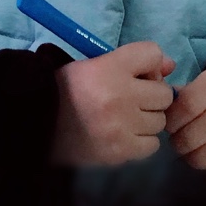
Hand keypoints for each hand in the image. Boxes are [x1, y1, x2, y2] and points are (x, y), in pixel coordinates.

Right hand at [52, 42, 174, 166]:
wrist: (35, 124)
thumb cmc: (64, 91)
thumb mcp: (93, 65)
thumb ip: (133, 62)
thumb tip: (170, 66)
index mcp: (110, 67)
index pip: (153, 54)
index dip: (148, 64)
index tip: (135, 73)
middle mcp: (120, 95)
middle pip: (163, 92)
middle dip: (149, 95)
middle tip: (129, 100)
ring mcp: (122, 126)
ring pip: (160, 121)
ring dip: (146, 119)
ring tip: (123, 119)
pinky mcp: (121, 151)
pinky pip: (152, 145)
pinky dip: (141, 141)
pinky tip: (122, 135)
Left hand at [167, 67, 205, 176]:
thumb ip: (182, 97)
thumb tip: (157, 110)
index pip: (184, 108)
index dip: (172, 122)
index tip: (172, 126)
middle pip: (190, 138)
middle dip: (179, 144)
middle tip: (182, 141)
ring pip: (203, 158)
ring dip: (193, 158)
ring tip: (197, 149)